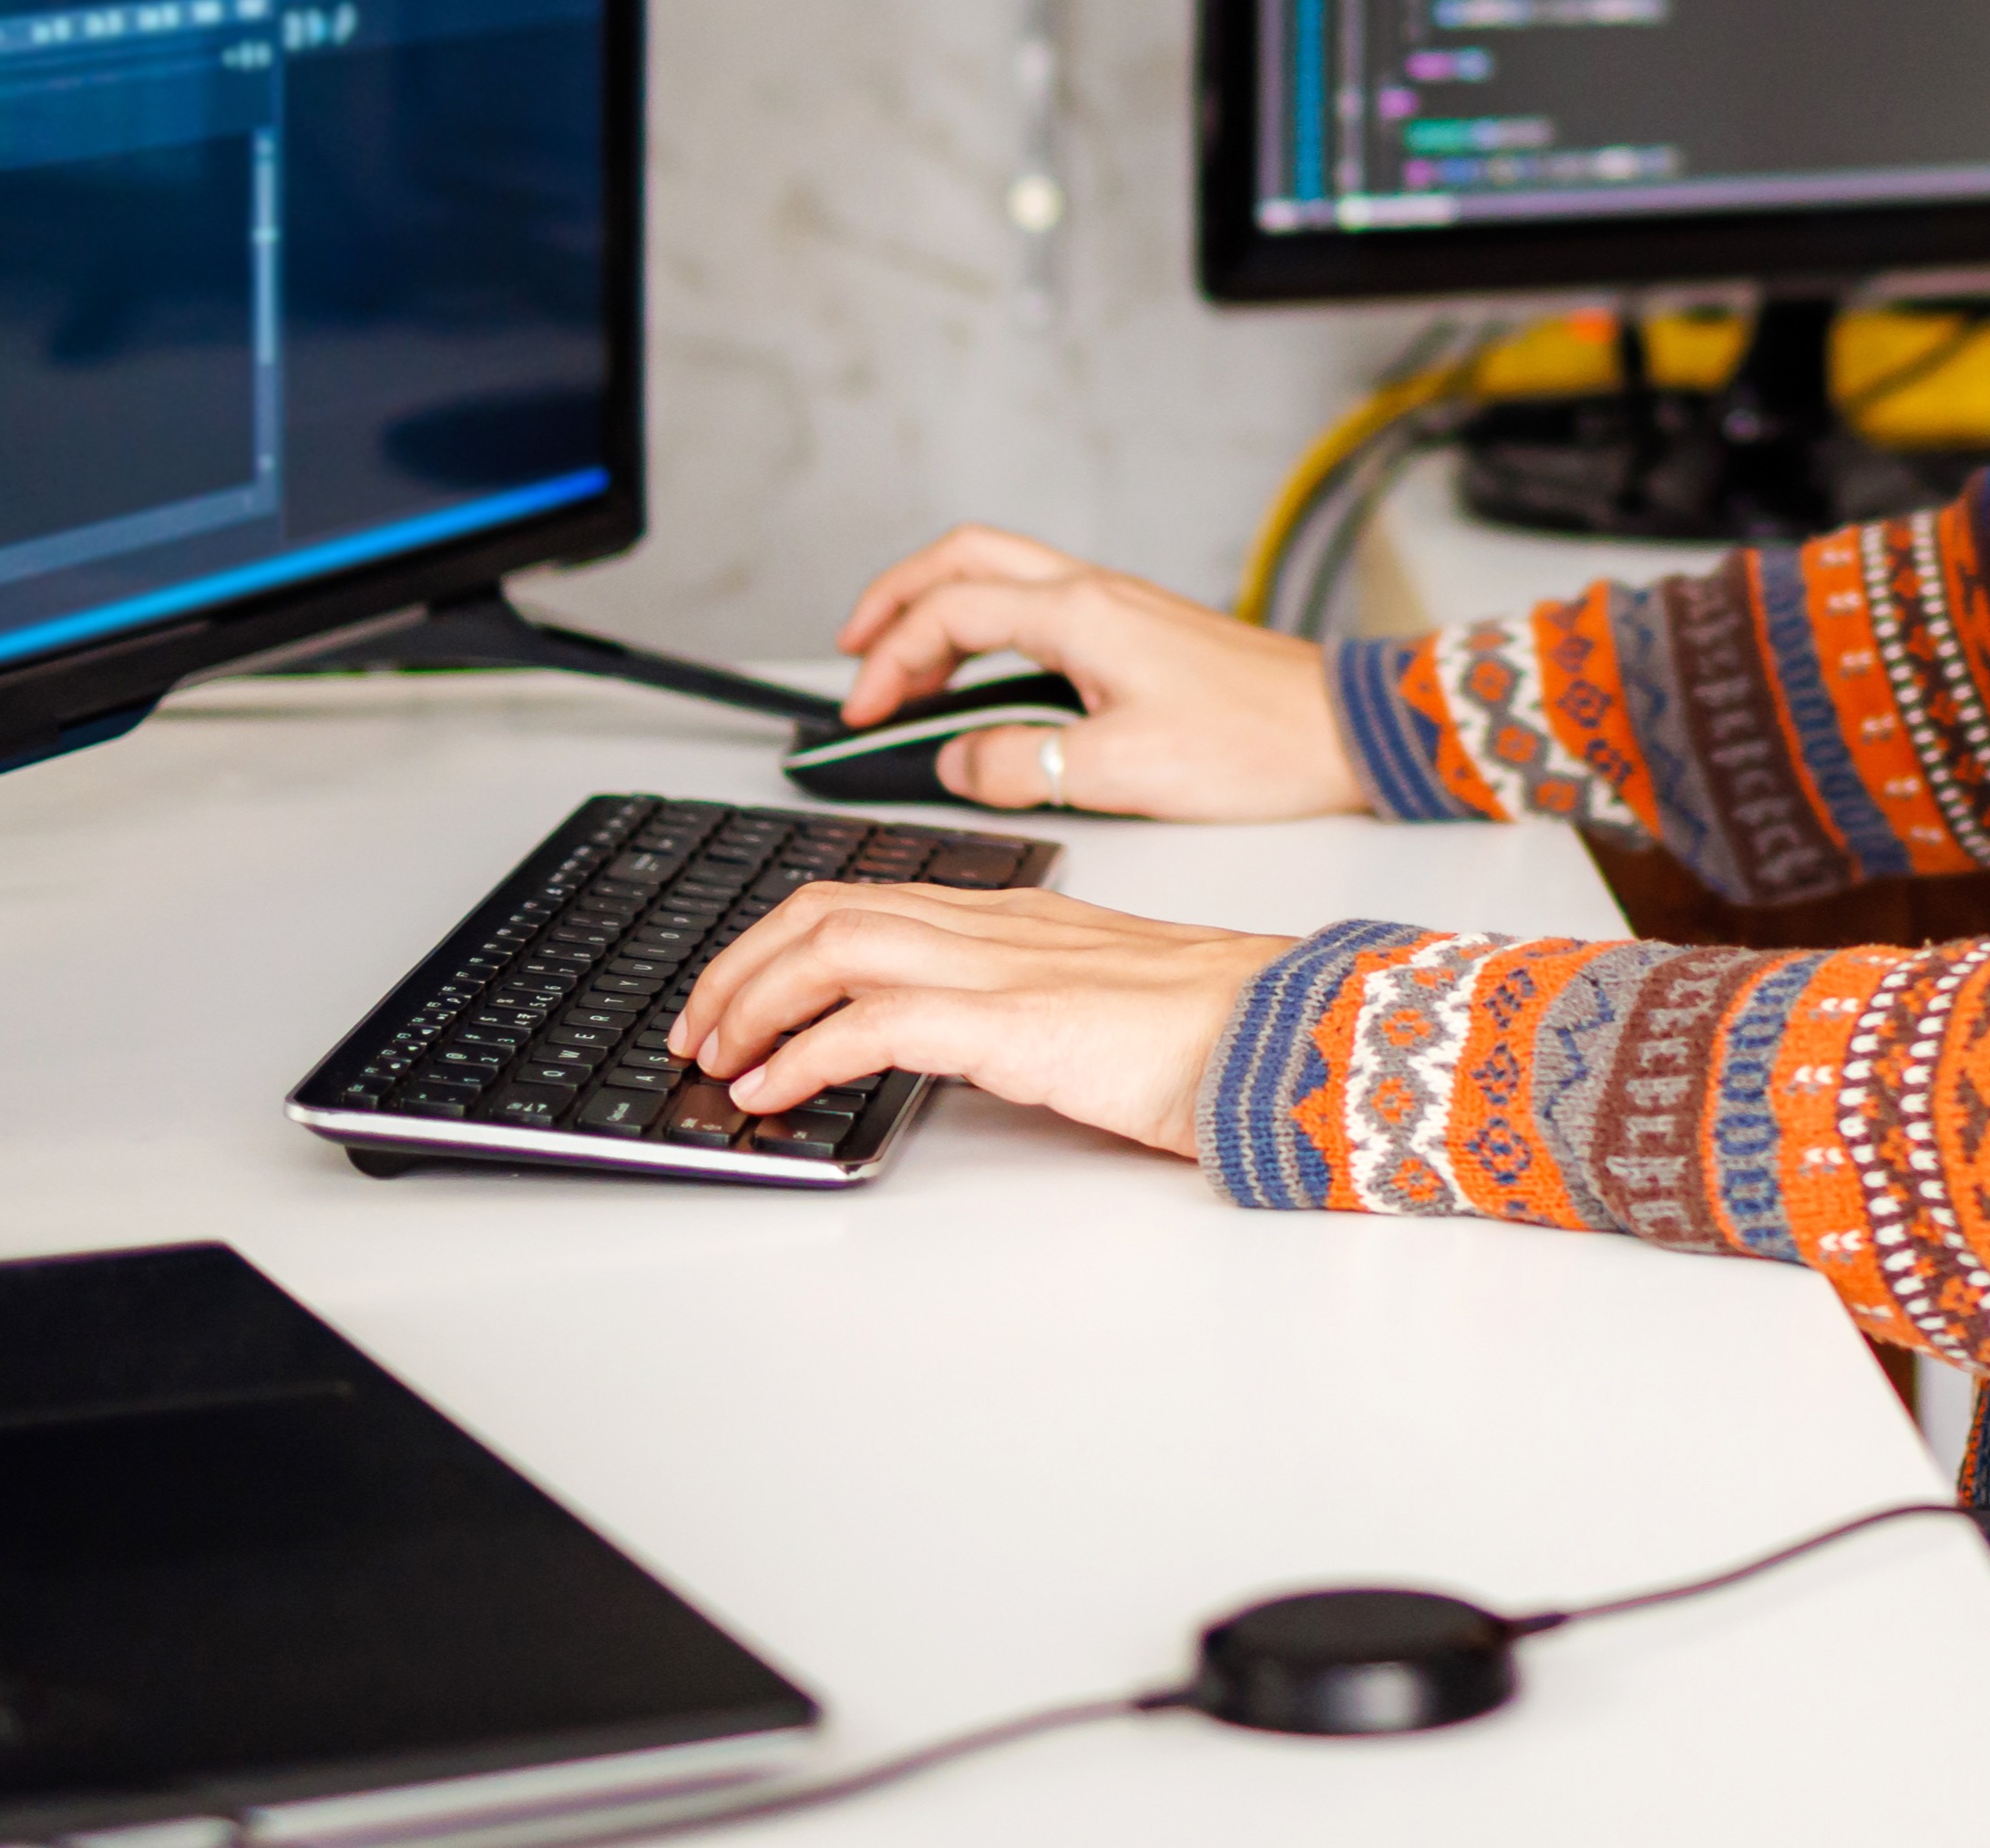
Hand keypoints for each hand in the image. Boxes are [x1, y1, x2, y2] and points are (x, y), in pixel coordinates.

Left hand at [672, 880, 1292, 1161]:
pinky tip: (773, 1092)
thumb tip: (962, 1052)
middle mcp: (996, 926)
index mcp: (1015, 917)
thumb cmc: (1219, 1030)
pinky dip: (802, 1054)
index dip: (779, 939)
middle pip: (825, 910)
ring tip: (715, 1059)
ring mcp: (1001, 967)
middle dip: (738, 966)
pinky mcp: (1011, 1021)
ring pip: (831, 948)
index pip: (865, 898)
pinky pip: (872, 1024)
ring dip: (750, 1004)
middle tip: (697, 1028)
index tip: (738, 994)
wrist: (1292, 1032)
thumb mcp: (1098, 1007)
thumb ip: (1026, 1010)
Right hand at [834, 525, 1370, 822]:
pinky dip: (987, 630)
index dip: (890, 659)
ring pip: (1000, 574)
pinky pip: (1036, 606)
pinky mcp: (1138, 630)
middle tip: (852, 655)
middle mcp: (1094, 593)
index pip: (949, 611)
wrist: (1340, 729)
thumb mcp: (1123, 771)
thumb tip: (958, 762)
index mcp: (1080, 614)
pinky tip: (982, 681)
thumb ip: (1023, 765)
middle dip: (894, 599)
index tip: (864, 714)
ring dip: (938, 610)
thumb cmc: (1253, 742)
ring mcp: (1118, 606)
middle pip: (963, 559)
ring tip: (903, 671)